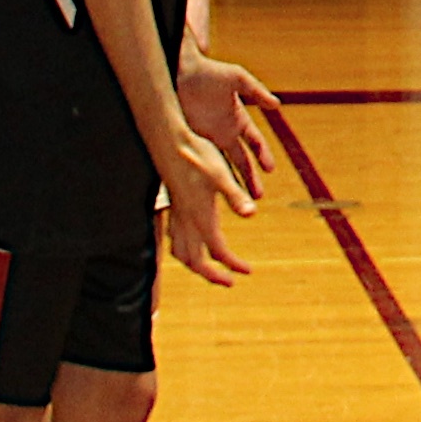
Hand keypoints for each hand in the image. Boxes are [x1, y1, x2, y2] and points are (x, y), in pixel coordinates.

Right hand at [161, 128, 255, 287]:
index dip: (233, 264)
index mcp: (200, 216)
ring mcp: (177, 214)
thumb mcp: (221, 175)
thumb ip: (235, 196)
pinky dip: (185, 250)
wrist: (169, 141)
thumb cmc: (197, 155)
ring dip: (196, 265)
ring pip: (181, 252)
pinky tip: (192, 243)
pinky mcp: (173, 206)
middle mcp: (186, 220)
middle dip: (212, 275)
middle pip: (195, 260)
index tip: (247, 271)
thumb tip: (251, 214)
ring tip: (211, 269)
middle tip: (230, 281)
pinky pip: (175, 239)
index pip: (217, 251)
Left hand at [177, 54, 277, 197]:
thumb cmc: (210, 71)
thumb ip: (257, 91)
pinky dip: (205, 175)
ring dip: (230, 182)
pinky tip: (208, 189)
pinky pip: (200, 160)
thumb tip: (277, 105)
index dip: (263, 156)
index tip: (270, 169)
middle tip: (257, 196)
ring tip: (236, 200)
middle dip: (250, 179)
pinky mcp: (189, 139)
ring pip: (222, 165)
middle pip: (241, 160)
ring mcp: (207, 138)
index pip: (255, 143)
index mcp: (239, 119)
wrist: (179, 69)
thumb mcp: (238, 78)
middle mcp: (225, 132)